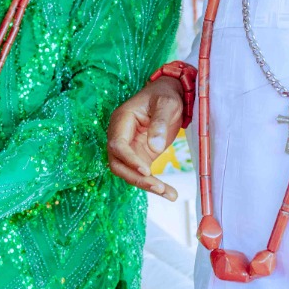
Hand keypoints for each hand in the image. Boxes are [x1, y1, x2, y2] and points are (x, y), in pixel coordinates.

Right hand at [105, 78, 185, 200]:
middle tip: (158, 187)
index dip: (129, 159)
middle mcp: (120, 135)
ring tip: (170, 194)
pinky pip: (142, 174)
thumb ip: (160, 123)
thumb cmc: (165, 95)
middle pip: (118, 163)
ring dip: (146, 185)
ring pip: (129, 173)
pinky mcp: (139, 155)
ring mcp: (129, 148)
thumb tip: (154, 147)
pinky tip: (170, 193)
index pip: (117, 145)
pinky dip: (154, 184)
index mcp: (122, 120)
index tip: (146, 170)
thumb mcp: (167, 104)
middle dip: (136, 178)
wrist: (169, 93)